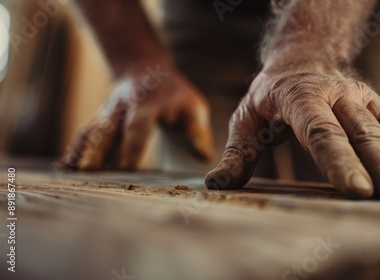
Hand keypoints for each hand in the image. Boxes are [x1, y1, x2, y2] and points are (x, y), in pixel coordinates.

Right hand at [62, 59, 214, 169]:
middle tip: (86, 171)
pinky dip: (73, 149)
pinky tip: (64, 168)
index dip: (131, 146)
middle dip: (95, 150)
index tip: (125, 167)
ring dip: (79, 152)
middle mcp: (122, 108)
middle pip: (106, 130)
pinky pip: (84, 134)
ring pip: (90, 132)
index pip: (138, 127)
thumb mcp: (193, 107)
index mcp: (147, 105)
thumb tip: (205, 157)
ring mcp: (107, 113)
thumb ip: (198, 131)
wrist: (146, 70)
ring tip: (69, 174)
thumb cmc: (176, 95)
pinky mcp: (98, 119)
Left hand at [205, 68, 379, 199]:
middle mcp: (337, 95)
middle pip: (361, 133)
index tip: (356, 191)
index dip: (339, 160)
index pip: (321, 131)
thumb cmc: (271, 96)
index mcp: (301, 97)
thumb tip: (218, 184)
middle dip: (379, 168)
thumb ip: (238, 152)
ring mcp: (362, 99)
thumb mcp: (247, 118)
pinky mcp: (378, 107)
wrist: (302, 58)